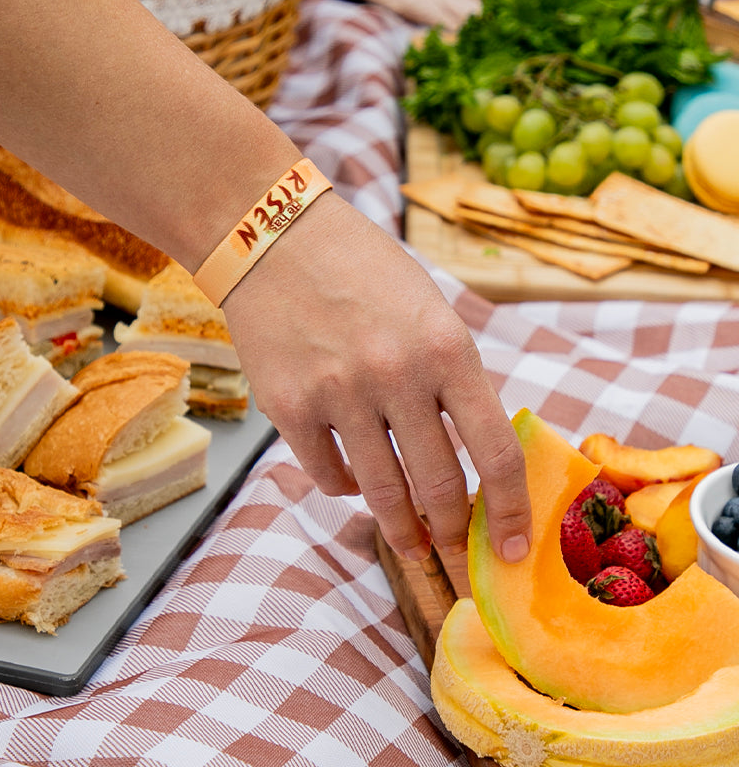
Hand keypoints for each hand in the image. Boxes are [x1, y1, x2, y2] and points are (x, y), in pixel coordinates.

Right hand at [222, 191, 531, 562]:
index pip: (495, 453)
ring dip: (401, 530)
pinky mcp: (287, 406)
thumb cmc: (359, 266)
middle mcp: (396, 375)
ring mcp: (338, 394)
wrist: (270, 234)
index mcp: (446, 347)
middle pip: (440, 486)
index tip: (513, 548)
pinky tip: (352, 482)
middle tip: (455, 551)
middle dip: (452, 532)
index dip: (511, 512)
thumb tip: (471, 453)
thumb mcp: (427, 308)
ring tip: (409, 545)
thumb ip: (451, 375)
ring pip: (383, 493)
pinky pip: (327, 474)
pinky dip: (345, 488)